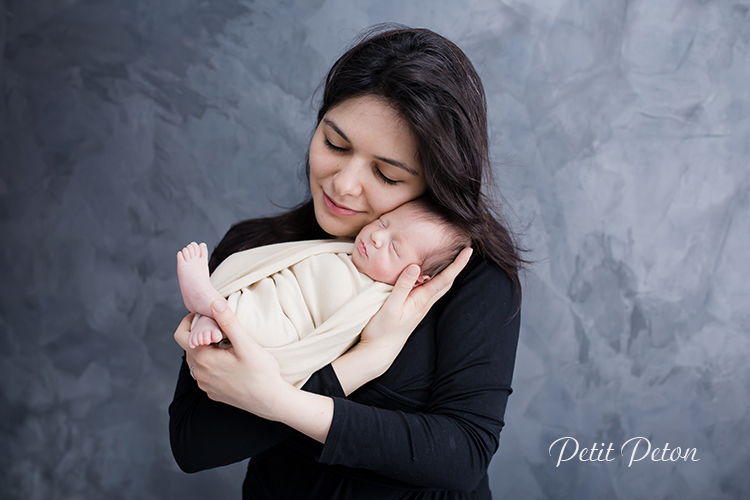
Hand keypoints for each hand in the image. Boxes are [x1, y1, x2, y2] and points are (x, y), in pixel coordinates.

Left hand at [173, 305, 334, 441]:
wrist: (271, 401)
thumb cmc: (261, 373)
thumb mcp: (246, 344)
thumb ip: (228, 322)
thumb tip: (214, 303)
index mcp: (203, 359)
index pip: (181, 335)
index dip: (189, 321)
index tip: (203, 314)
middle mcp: (199, 374)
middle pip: (189, 347)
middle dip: (198, 335)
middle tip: (217, 325)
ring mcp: (206, 386)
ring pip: (196, 361)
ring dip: (205, 350)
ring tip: (223, 342)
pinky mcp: (214, 393)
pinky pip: (205, 374)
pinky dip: (211, 364)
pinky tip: (228, 361)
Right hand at [332, 247, 472, 393]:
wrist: (379, 352)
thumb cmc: (382, 330)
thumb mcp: (390, 306)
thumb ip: (402, 286)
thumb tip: (415, 266)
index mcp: (421, 300)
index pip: (444, 279)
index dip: (457, 264)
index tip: (468, 251)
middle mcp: (424, 304)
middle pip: (447, 282)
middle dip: (457, 266)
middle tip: (465, 251)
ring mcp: (420, 308)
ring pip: (439, 287)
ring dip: (448, 273)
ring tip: (452, 259)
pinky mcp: (413, 310)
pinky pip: (430, 291)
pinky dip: (436, 280)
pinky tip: (430, 276)